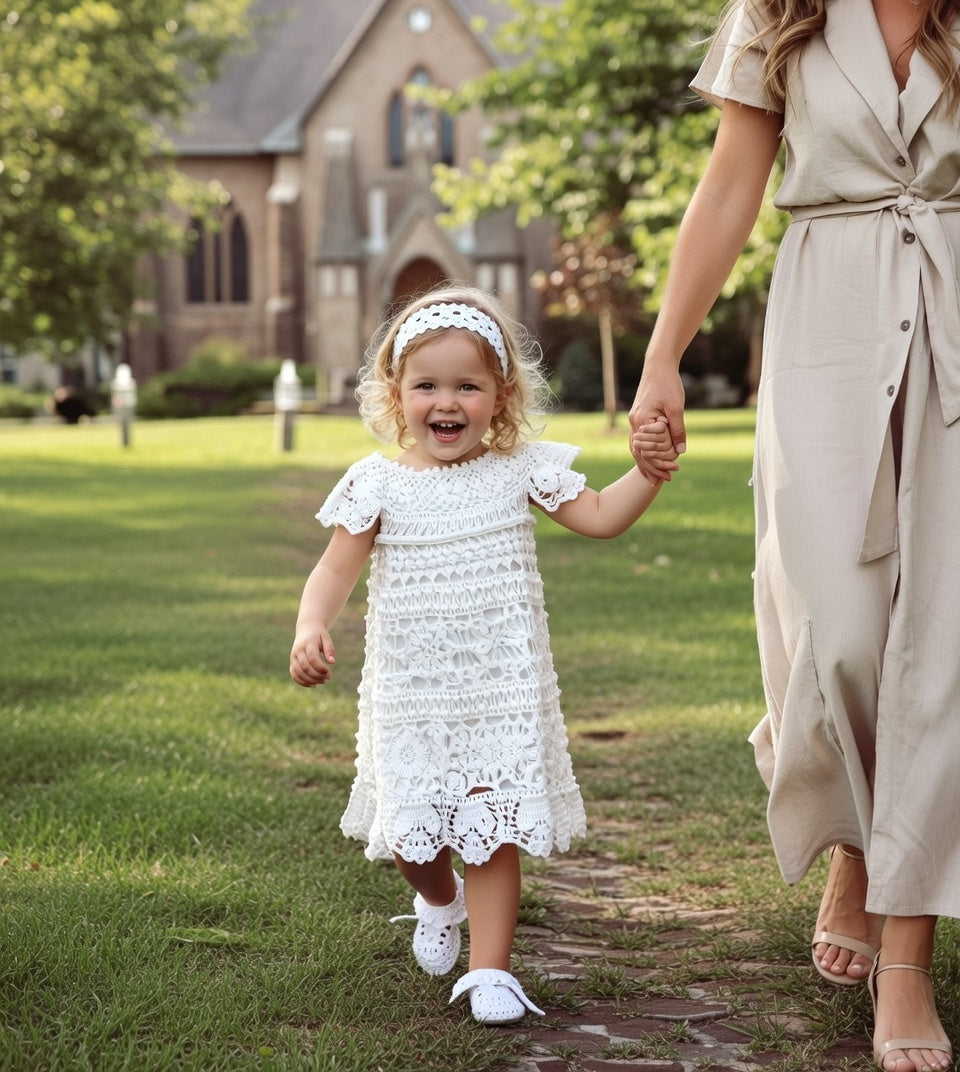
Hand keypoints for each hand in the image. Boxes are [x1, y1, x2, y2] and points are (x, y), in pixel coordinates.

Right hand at [290, 628, 335, 685]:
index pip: (312, 658)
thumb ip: (329, 649)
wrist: (307, 629)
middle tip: (328, 677)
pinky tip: (313, 685)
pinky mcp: (292, 663)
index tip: (329, 672)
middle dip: (317, 675)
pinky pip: (294, 675)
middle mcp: (298, 651)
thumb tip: (332, 662)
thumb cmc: (319, 635)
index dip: (321, 668)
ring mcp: (293, 657)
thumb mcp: (326, 638)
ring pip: (298, 673)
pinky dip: (302, 682)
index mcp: (307, 643)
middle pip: (305, 667)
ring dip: (311, 680)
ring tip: (322, 681)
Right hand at [629, 365, 685, 480]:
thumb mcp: (677, 408)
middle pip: (639, 453)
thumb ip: (678, 430)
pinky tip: (651, 460)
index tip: (672, 472)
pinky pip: (638, 441)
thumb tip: (681, 451)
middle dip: (652, 468)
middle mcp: (634, 423)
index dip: (659, 464)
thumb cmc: (668, 384)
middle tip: (664, 481)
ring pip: (637, 449)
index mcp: (642, 422)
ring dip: (646, 463)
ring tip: (655, 477)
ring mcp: (634, 421)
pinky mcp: (638, 418)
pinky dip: (644, 453)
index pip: (647, 451)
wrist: (658, 366)